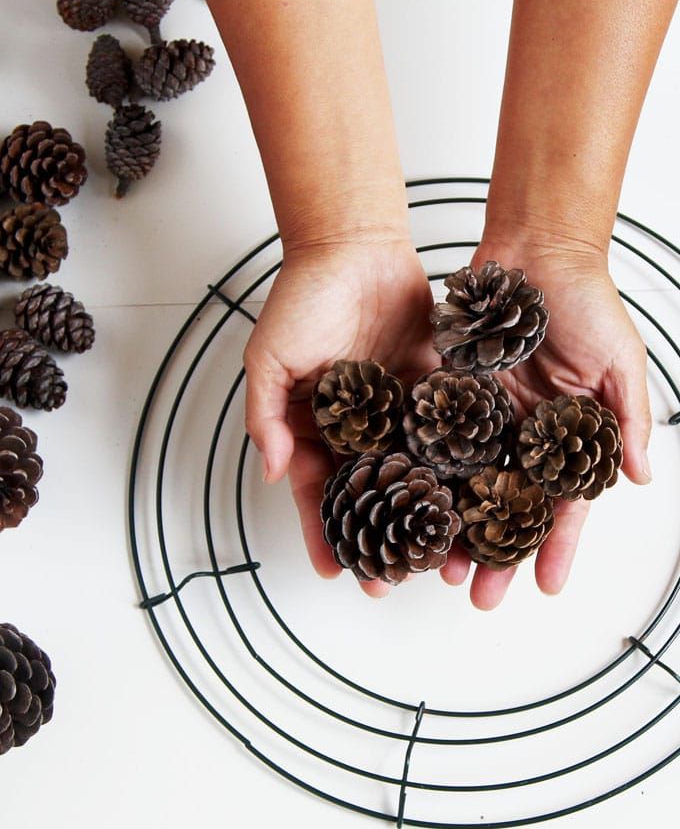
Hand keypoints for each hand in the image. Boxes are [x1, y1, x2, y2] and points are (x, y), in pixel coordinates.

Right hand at [243, 236, 437, 597]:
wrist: (354, 246)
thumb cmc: (303, 298)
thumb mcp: (269, 358)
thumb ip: (268, 414)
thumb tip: (271, 470)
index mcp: (317, 428)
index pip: (320, 493)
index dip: (326, 533)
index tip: (335, 572)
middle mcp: (360, 428)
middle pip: (372, 496)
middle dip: (381, 540)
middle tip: (394, 582)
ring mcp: (400, 412)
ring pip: (415, 475)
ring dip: (425, 516)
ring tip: (440, 556)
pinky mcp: (436, 390)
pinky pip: (449, 435)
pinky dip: (460, 467)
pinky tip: (474, 500)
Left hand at [439, 237, 651, 609]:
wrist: (536, 247)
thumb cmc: (587, 300)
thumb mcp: (620, 361)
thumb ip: (627, 419)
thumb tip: (638, 477)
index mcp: (567, 436)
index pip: (562, 504)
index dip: (557, 546)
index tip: (547, 587)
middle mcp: (523, 434)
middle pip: (507, 508)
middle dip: (496, 554)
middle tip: (479, 596)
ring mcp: (483, 418)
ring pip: (465, 487)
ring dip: (454, 529)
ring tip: (439, 568)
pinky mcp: (448, 396)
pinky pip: (434, 443)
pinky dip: (423, 478)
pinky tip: (408, 510)